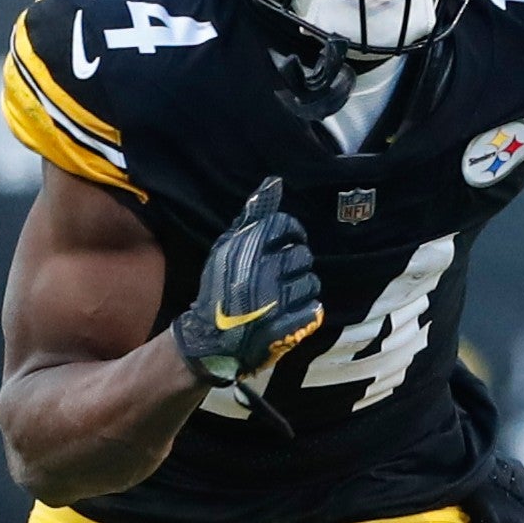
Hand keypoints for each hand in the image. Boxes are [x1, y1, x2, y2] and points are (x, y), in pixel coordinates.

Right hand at [172, 177, 322, 385]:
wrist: (210, 339)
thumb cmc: (219, 289)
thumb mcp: (226, 248)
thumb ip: (253, 216)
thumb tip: (273, 183)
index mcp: (247, 250)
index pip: (285, 226)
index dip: (291, 232)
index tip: (286, 242)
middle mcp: (263, 272)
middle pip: (302, 254)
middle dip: (296, 263)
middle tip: (283, 273)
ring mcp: (277, 301)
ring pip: (311, 282)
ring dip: (302, 287)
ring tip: (285, 294)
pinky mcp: (288, 326)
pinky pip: (314, 308)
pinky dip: (305, 310)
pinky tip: (289, 312)